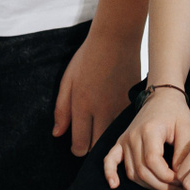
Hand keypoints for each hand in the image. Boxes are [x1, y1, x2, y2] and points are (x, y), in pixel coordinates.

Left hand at [53, 29, 141, 156]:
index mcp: (82, 105)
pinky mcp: (132, 103)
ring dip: (105, 137)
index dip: (76, 149)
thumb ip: (61, 109)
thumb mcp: (68, 80)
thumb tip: (57, 134)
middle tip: (88, 136)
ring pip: (112, 137)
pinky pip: (124, 124)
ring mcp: (120, 108)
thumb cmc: (88, 57)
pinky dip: (118, 125)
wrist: (116, 39)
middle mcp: (102, 111)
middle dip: (90, 146)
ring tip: (100, 126)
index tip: (76, 145)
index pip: (80, 145)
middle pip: (97, 147)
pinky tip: (114, 115)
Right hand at [105, 89, 189, 189]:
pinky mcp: (121, 142)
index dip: (167, 177)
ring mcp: (125, 140)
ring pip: (132, 172)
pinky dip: (110, 172)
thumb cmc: (176, 112)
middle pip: (142, 171)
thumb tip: (178, 175)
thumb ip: (183, 152)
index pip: (153, 162)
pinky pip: (110, 160)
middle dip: (162, 186)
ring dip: (149, 185)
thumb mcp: (187, 129)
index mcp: (149, 131)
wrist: (162, 97)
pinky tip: (114, 184)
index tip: (182, 181)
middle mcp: (133, 136)